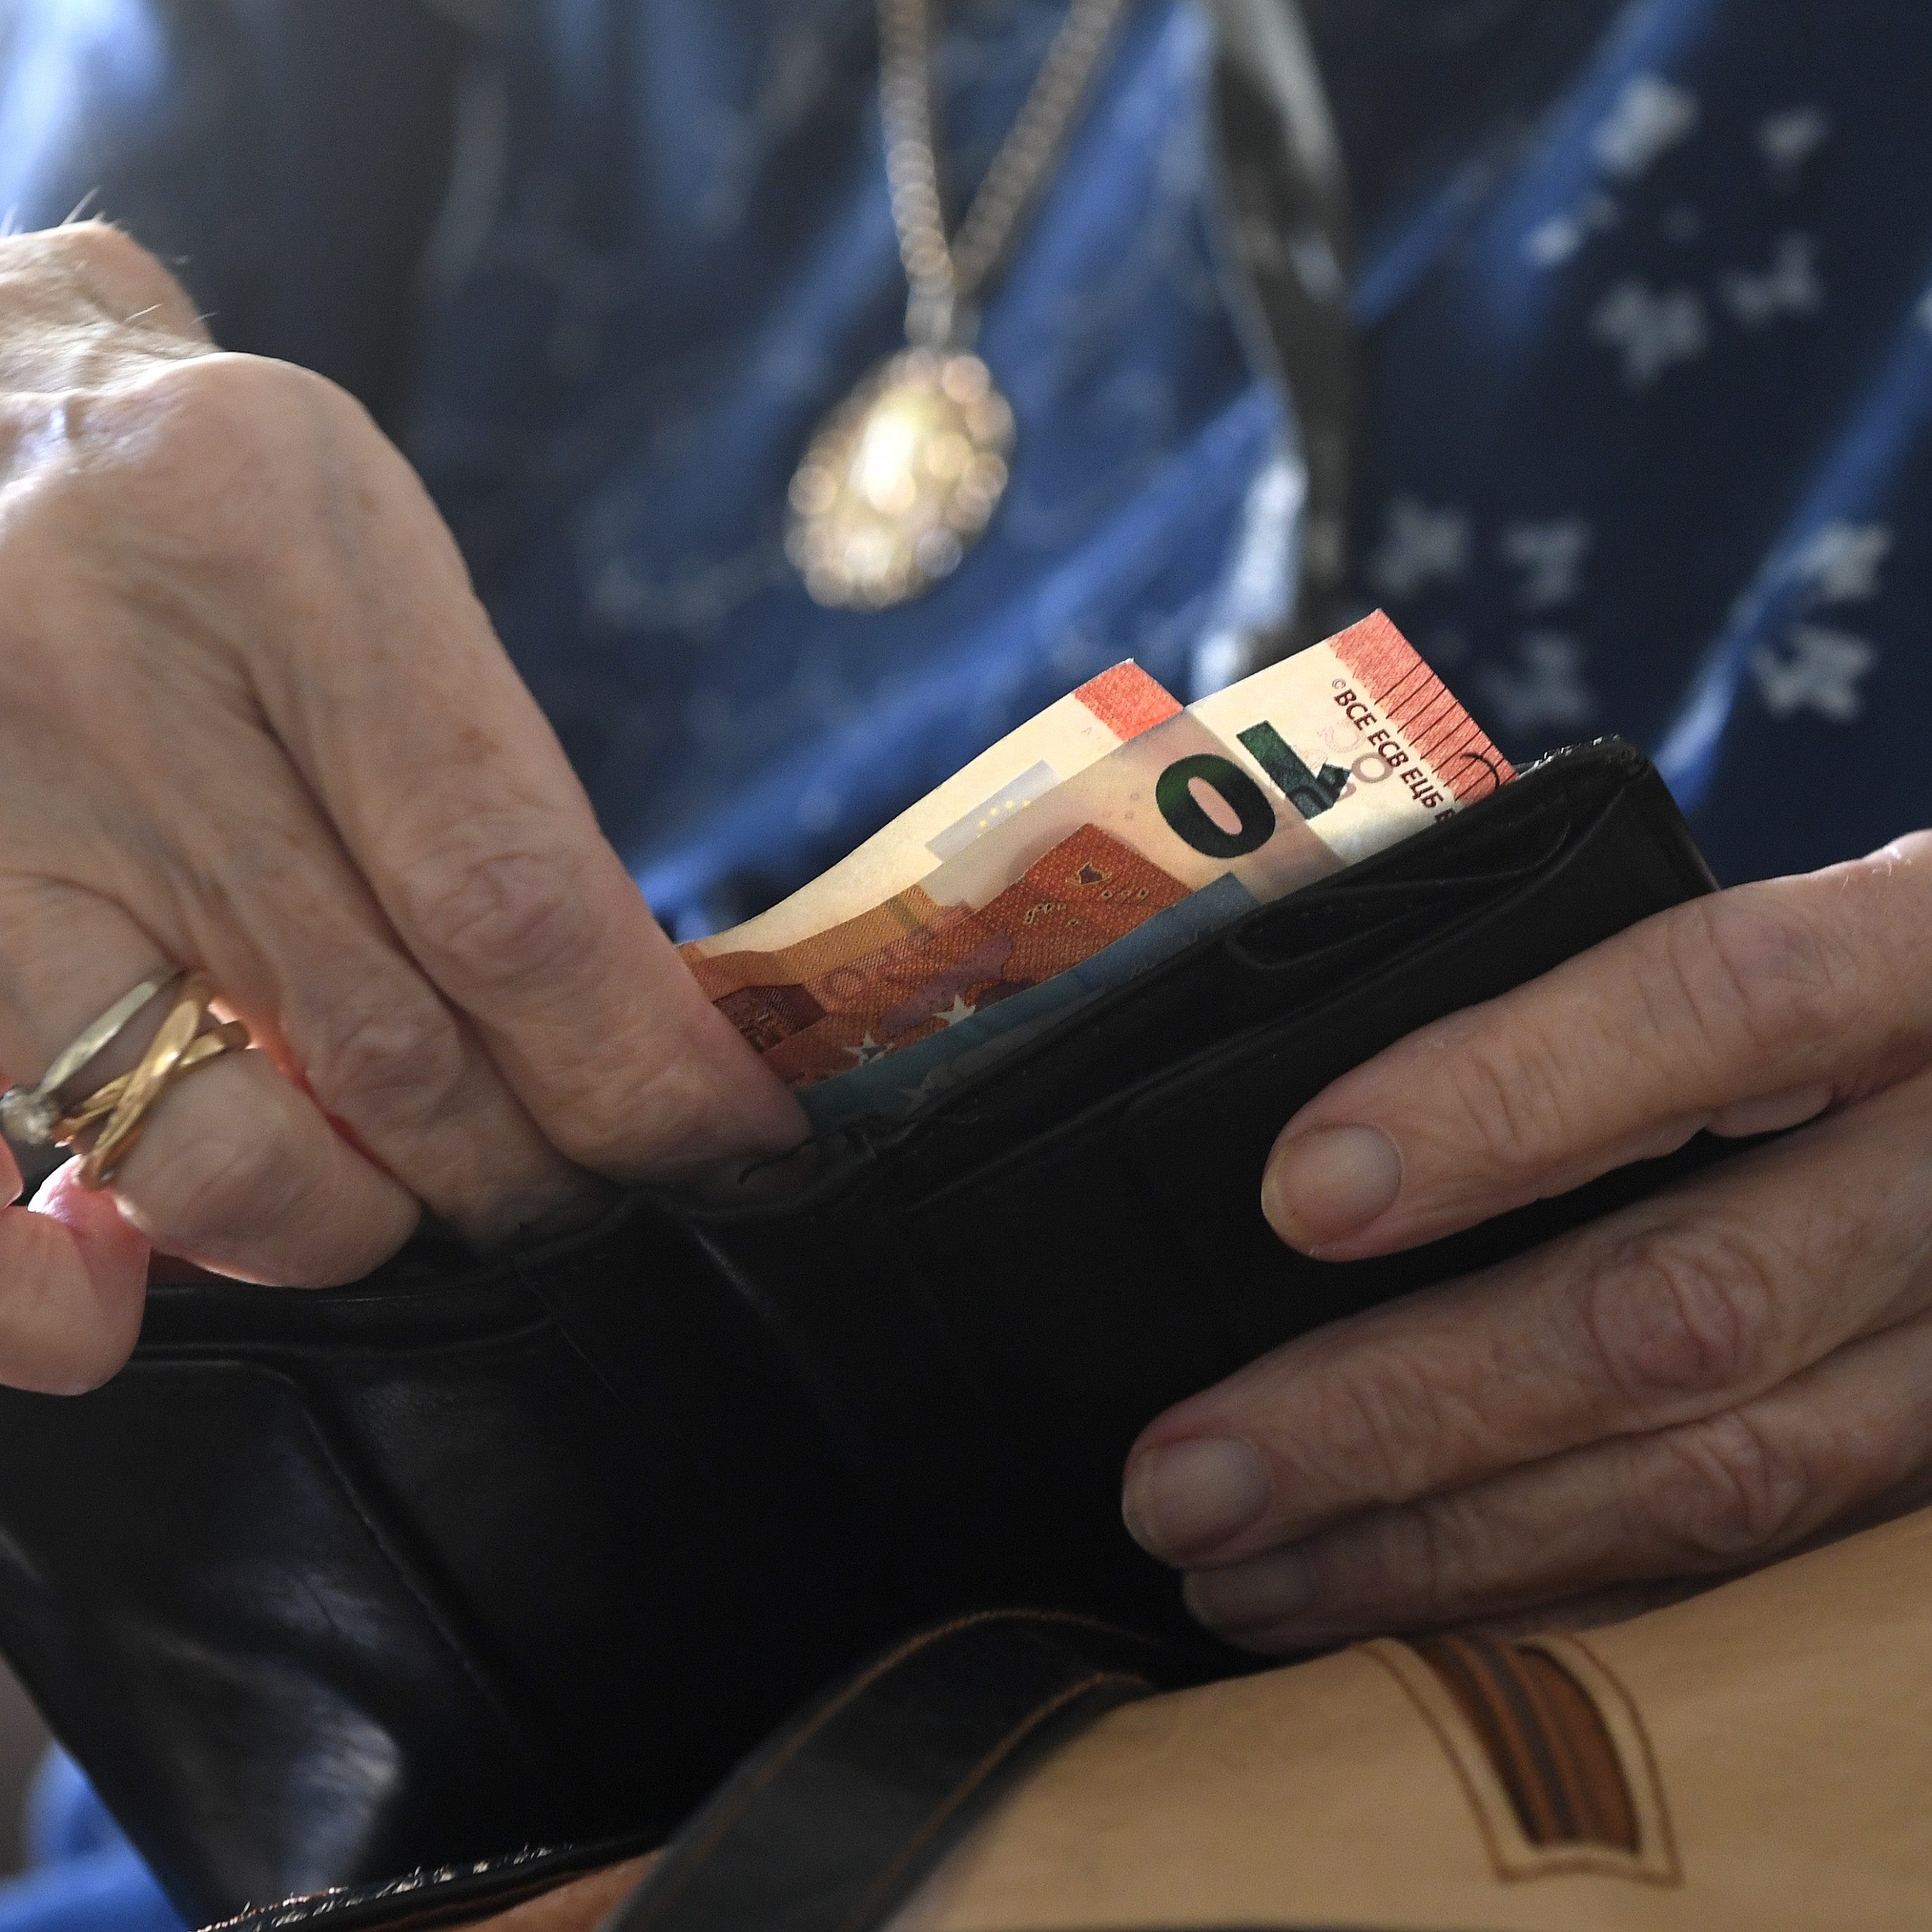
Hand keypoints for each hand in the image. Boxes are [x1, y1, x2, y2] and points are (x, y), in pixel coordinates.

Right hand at [0, 224, 802, 1392]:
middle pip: (387, 1038)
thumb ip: (474, 768)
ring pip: (200, 1136)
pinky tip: (114, 1311)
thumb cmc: (203, 512)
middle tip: (600, 1183)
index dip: (643, 1063)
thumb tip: (618, 1020)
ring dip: (355, 1223)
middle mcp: (108, 684)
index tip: (735, 1141)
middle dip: (537, 1164)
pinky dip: (37, 1287)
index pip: (508, 892)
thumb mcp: (368, 557)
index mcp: (279, 552)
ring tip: (419, 1204)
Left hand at [1122, 832, 1931, 1648]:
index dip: (1510, 1098)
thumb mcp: (1789, 919)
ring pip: (1722, 1476)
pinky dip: (1562, 1597)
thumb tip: (1326, 1121)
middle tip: (1189, 1477)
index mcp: (1918, 958)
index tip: (1303, 1193)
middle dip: (1407, 1409)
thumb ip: (1602, 984)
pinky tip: (1407, 1615)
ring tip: (1243, 1572)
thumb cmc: (1880, 988)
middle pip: (1688, 1304)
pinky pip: (1756, 1562)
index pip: (1725, 1005)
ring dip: (1454, 1547)